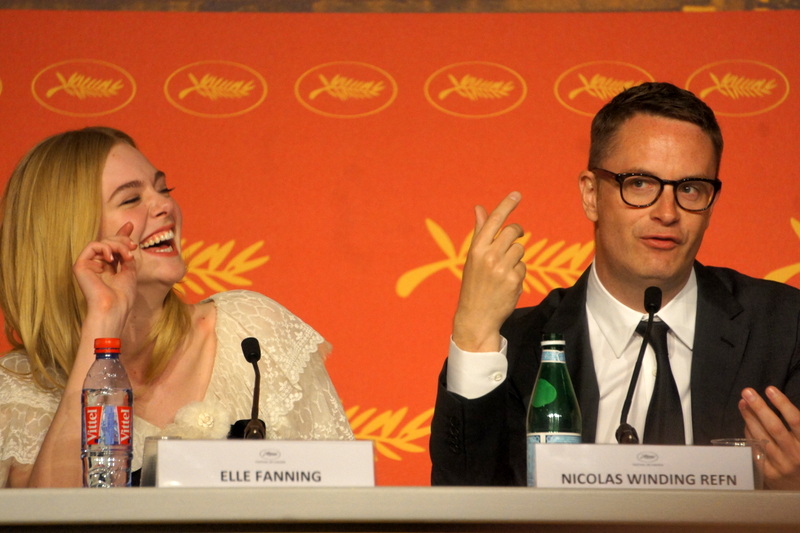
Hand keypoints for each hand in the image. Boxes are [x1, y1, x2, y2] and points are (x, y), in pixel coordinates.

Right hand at [72, 222, 137, 323]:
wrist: (114, 308)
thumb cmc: (123, 295)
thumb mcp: (130, 270)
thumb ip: (126, 253)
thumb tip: (127, 235)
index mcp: (108, 268)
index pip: (112, 247)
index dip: (121, 234)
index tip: (131, 225)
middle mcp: (97, 265)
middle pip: (109, 242)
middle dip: (123, 240)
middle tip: (133, 247)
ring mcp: (88, 265)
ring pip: (102, 242)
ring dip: (118, 245)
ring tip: (127, 256)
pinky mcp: (80, 266)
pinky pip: (92, 246)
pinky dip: (105, 247)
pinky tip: (113, 258)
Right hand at [452, 192, 525, 351]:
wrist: (476, 317)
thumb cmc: (474, 285)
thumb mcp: (472, 258)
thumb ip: (480, 232)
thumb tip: (480, 208)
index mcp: (476, 249)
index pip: (494, 221)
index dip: (506, 206)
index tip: (517, 194)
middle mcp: (489, 256)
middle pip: (512, 232)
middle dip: (516, 232)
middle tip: (516, 235)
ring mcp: (502, 269)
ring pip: (520, 250)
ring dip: (516, 257)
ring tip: (503, 271)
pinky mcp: (514, 280)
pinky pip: (523, 267)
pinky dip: (518, 273)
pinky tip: (507, 284)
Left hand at [739, 386, 799, 489]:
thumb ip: (798, 426)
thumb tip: (781, 403)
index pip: (796, 421)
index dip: (783, 404)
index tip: (770, 389)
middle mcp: (795, 455)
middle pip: (774, 427)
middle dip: (759, 407)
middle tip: (747, 391)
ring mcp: (780, 465)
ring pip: (761, 437)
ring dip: (749, 418)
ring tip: (743, 402)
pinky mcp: (768, 473)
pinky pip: (754, 448)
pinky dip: (749, 434)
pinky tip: (746, 422)